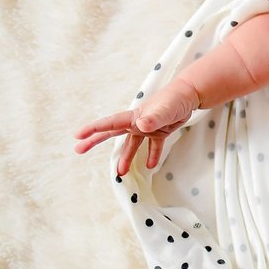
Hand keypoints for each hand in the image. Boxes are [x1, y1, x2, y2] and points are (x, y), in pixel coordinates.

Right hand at [74, 79, 200, 175]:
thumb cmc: (174, 99)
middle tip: (78, 150)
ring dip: (126, 158)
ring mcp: (147, 127)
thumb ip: (153, 118)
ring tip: (120, 172)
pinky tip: (150, 166)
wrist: (190, 95)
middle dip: (95, 141)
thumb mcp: (164, 109)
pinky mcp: (159, 131)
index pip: (110, 123)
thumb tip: (141, 126)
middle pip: (112, 133)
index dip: (94, 129)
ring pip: (132, 145)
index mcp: (134, 116)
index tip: (78, 135)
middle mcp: (137, 122)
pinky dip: (151, 155)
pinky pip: (152, 146)